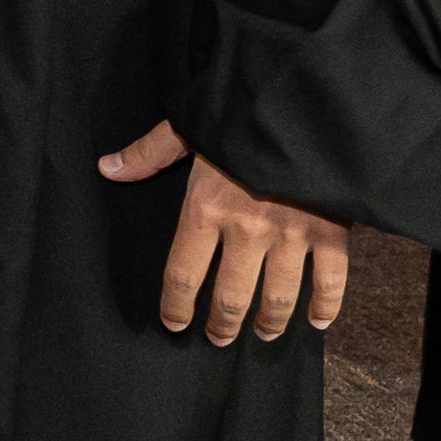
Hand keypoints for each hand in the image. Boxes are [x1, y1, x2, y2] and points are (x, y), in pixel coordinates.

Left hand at [100, 120, 349, 341]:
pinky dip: (326, 305)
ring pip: (279, 295)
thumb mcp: (187, 128)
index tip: (175, 323)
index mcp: (206, 209)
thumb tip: (108, 167)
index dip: (177, 305)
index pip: (182, 273)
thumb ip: (149, 154)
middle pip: (231, 295)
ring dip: (270, 321)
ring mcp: (293, 234)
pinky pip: (330, 280)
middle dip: (223, 324)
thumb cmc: (240, 114)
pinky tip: (317, 322)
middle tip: (219, 338)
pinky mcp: (333, 231)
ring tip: (262, 333)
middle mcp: (247, 231)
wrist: (305, 101)